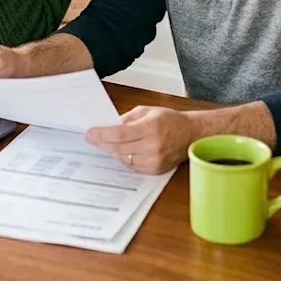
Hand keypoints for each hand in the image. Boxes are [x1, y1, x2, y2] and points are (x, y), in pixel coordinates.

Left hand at [85, 106, 200, 174]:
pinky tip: (122, 151)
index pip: (119, 134)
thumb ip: (126, 119)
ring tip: (108, 143)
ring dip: (113, 151)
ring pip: (123, 159)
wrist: (191, 134)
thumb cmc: (170, 120)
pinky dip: (124, 158)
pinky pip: (132, 166)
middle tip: (93, 138)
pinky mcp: (155, 169)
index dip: (102, 135)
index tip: (90, 133)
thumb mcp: (147, 111)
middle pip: (118, 148)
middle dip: (102, 143)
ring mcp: (154, 160)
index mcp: (151, 127)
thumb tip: (107, 126)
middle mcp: (153, 146)